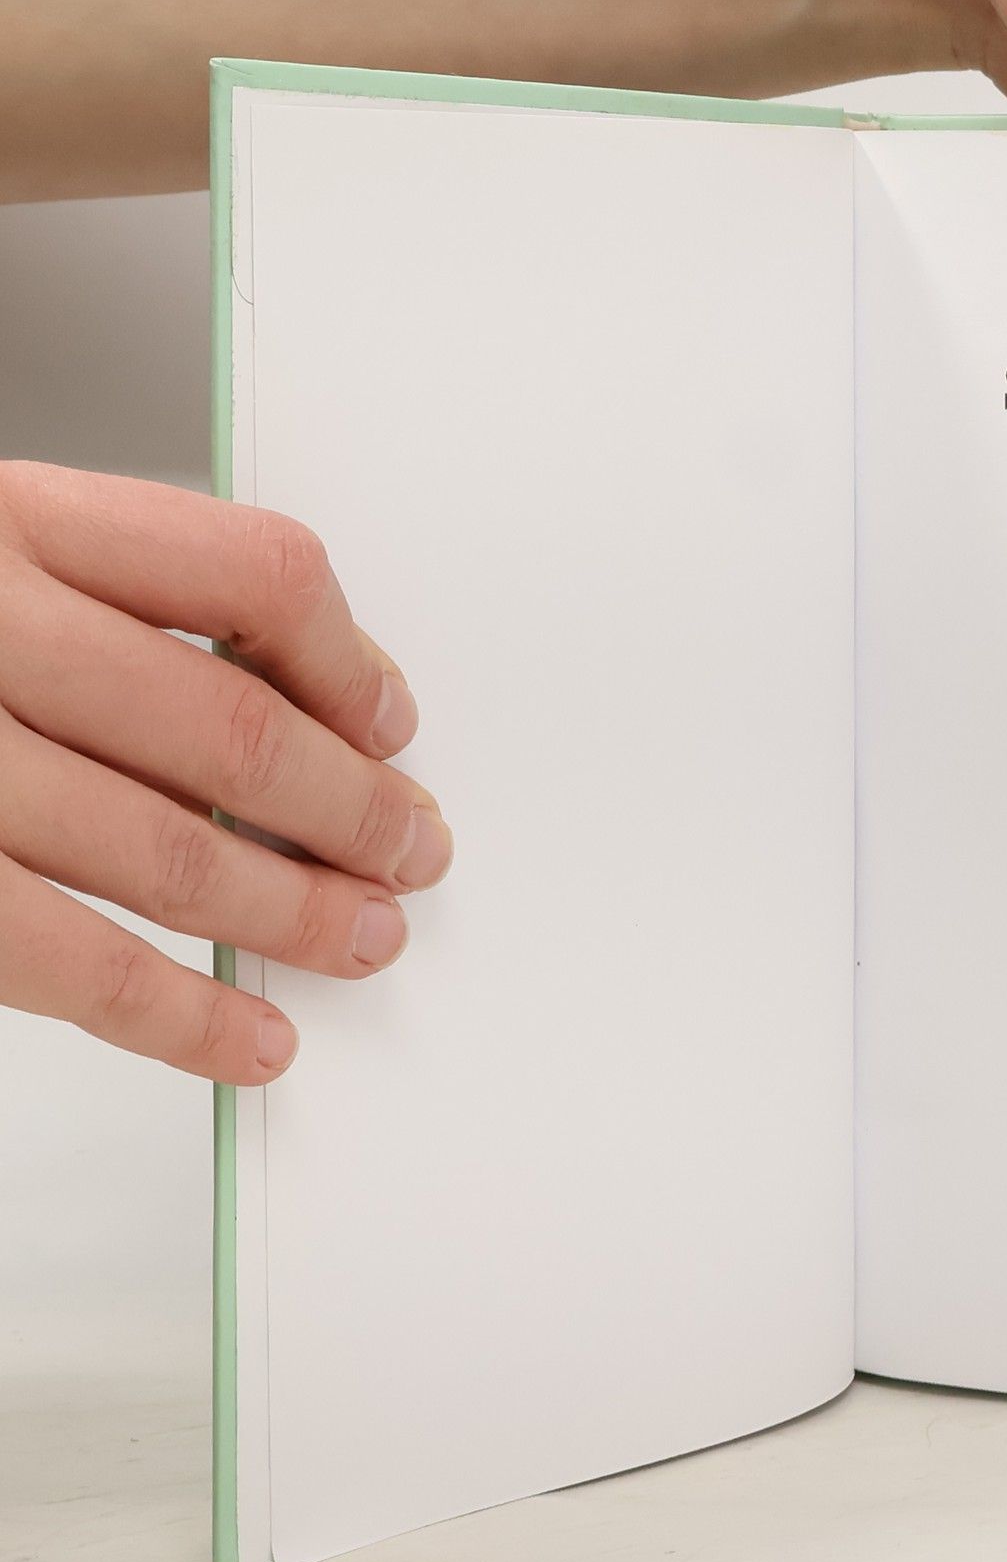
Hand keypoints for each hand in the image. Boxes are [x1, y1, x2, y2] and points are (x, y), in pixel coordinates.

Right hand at [0, 462, 450, 1082]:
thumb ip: (107, 597)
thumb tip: (309, 703)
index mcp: (9, 519)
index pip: (250, 571)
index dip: (349, 660)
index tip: (393, 723)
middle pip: (230, 730)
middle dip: (350, 810)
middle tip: (412, 851)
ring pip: (167, 854)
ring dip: (293, 914)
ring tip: (365, 939)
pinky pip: (66, 966)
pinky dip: (181, 1018)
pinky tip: (251, 1043)